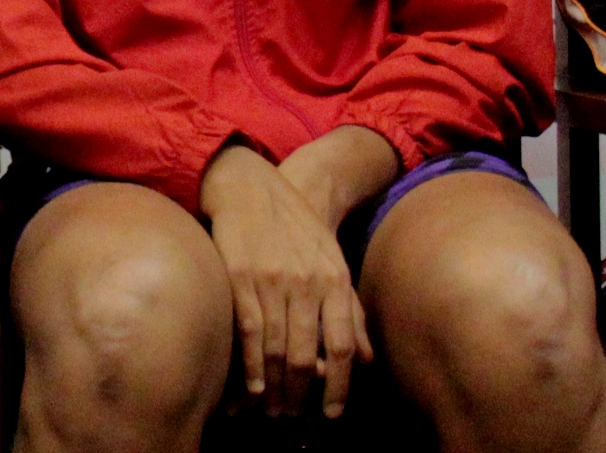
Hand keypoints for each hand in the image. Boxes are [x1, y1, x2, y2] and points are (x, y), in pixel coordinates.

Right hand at [202, 142, 370, 420]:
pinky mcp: (240, 276)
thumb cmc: (294, 227)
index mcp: (334, 280)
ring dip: (274, 388)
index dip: (339, 386)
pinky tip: (252, 387)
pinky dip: (251, 365)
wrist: (252, 186)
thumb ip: (349, 310)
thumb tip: (365, 359)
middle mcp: (307, 282)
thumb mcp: (332, 262)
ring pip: (276, 349)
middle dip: (300, 396)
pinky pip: (249, 330)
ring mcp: (272, 280)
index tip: (332, 413)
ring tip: (271, 410)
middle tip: (293, 419)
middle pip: (306, 355)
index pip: (342, 346)